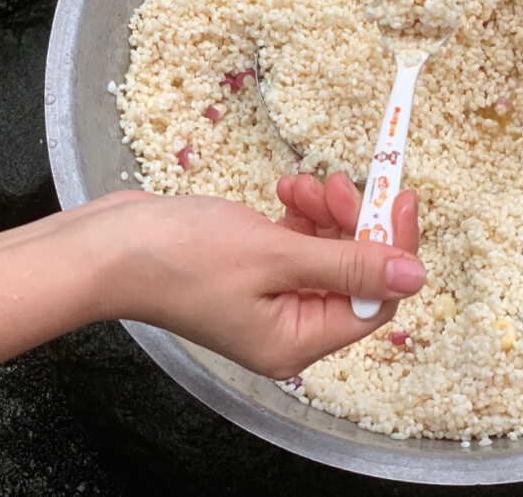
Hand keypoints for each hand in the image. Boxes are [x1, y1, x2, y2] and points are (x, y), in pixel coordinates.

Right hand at [0, 180, 422, 420]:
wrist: (109, 247)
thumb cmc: (180, 256)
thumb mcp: (273, 255)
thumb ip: (347, 263)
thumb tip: (414, 276)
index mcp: (295, 341)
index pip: (373, 302)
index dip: (391, 248)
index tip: (397, 196)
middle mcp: (286, 328)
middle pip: (352, 275)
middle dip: (354, 224)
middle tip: (344, 182)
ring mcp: (267, 299)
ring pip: (325, 253)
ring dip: (325, 213)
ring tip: (304, 185)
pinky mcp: (250, 271)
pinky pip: (296, 244)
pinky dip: (300, 215)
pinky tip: (286, 191)